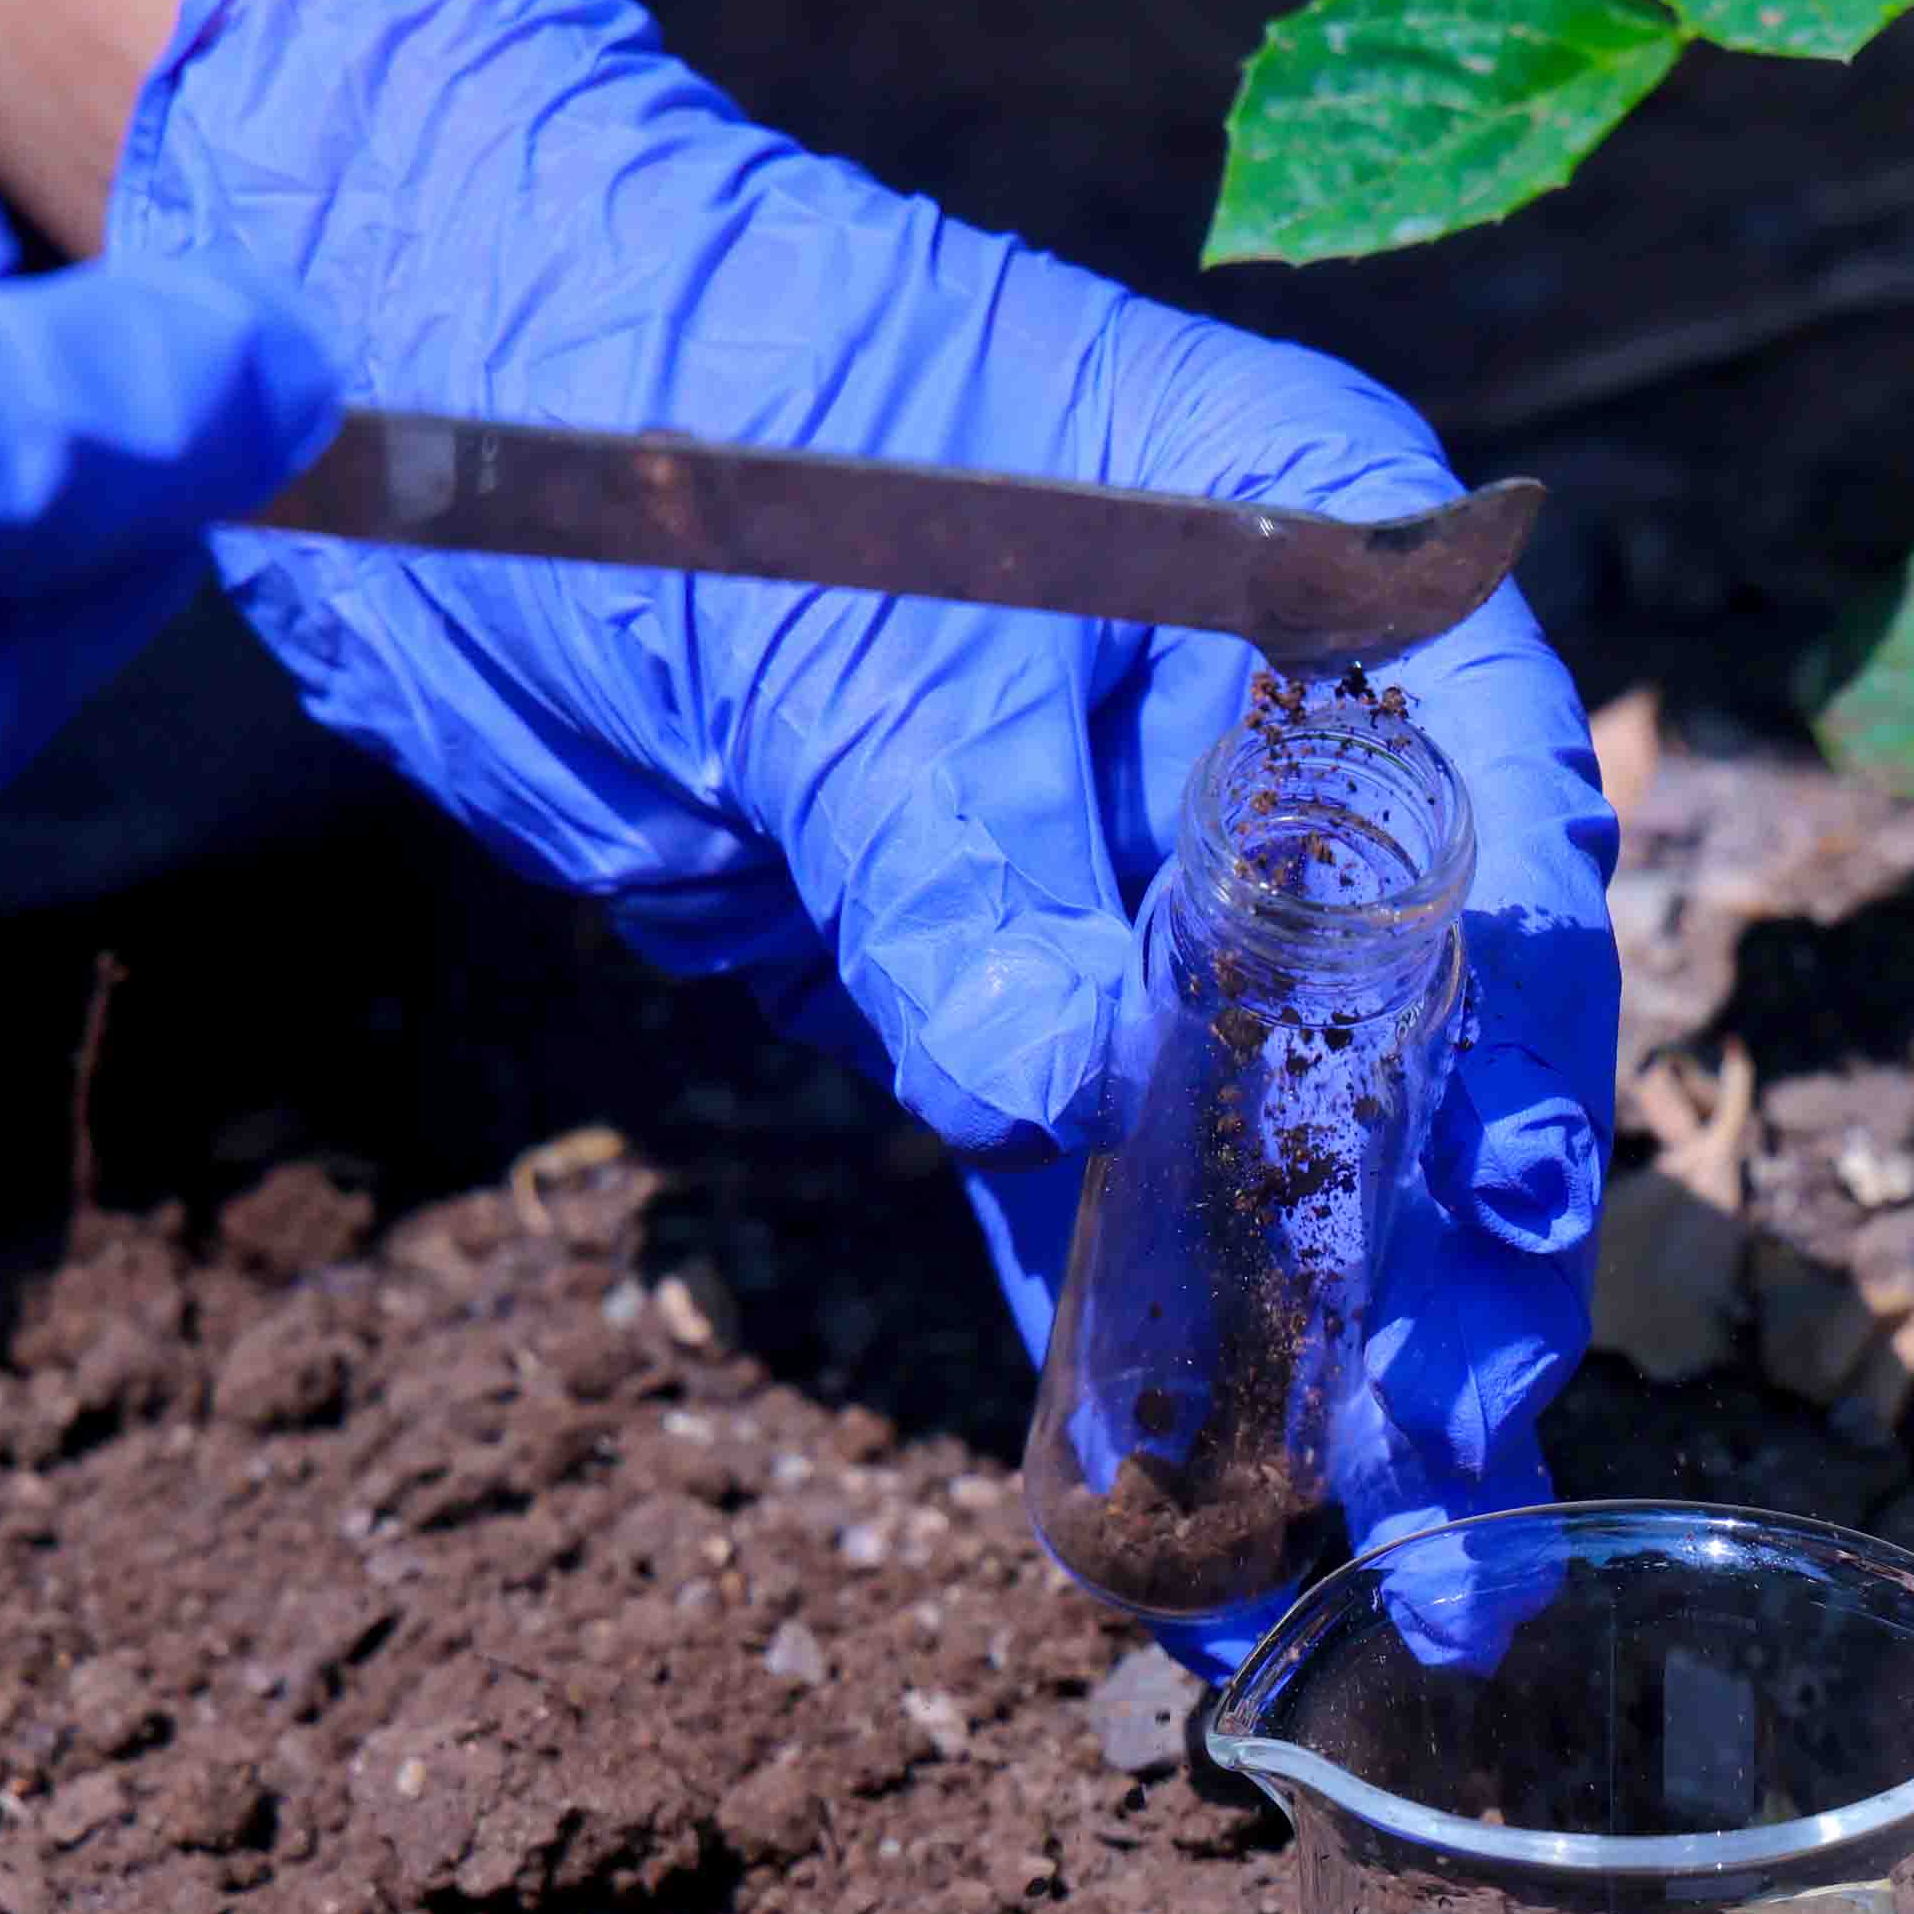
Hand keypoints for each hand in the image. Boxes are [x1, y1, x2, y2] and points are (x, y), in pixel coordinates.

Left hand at [111, 0, 1614, 1564]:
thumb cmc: (649, 375)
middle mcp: (1255, 718)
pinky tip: (1167, 1504)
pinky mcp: (967, 969)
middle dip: (1437, 1273)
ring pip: (1259, 1135)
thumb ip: (953, 860)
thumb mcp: (821, 622)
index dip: (1513, 1049)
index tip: (1497, 1246)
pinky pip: (1073, 1179)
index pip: (1487, 824)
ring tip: (1373, 1574)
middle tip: (1460, 1503)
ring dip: (1302, 1351)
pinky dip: (1113, 1331)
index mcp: (1308, 553)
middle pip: (1408, 1024)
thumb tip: (1054, 1094)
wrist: (401, 339)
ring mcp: (1115, 861)